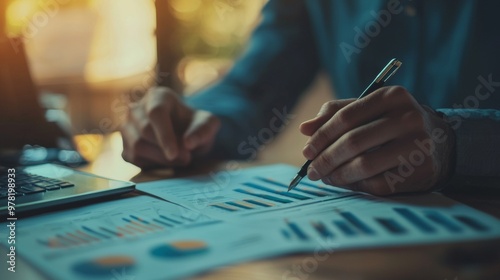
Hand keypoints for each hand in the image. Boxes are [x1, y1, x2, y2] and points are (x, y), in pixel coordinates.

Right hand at [120, 87, 220, 167]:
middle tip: (186, 158)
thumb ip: (203, 131)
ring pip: (136, 146)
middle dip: (166, 149)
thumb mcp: (208, 125)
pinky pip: (133, 158)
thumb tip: (187, 143)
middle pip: (145, 131)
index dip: (165, 134)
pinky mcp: (125, 146)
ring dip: (160, 159)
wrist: (185, 138)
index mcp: (157, 96)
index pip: (156, 112)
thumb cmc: (195, 127)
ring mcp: (127, 127)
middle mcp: (136, 109)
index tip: (175, 153)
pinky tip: (166, 162)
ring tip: (179, 160)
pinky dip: (151, 164)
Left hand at [299, 86, 454, 194]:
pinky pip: (377, 184)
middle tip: (312, 170)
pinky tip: (347, 183)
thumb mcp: (370, 110)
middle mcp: (408, 118)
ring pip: (364, 165)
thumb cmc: (393, 123)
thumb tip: (305, 129)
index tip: (307, 150)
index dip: (322, 135)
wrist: (439, 142)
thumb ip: (336, 113)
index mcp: (392, 96)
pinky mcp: (421, 171)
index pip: (346, 117)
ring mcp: (417, 146)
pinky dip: (356, 185)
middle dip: (325, 159)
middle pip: (353, 142)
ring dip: (337, 175)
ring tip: (325, 178)